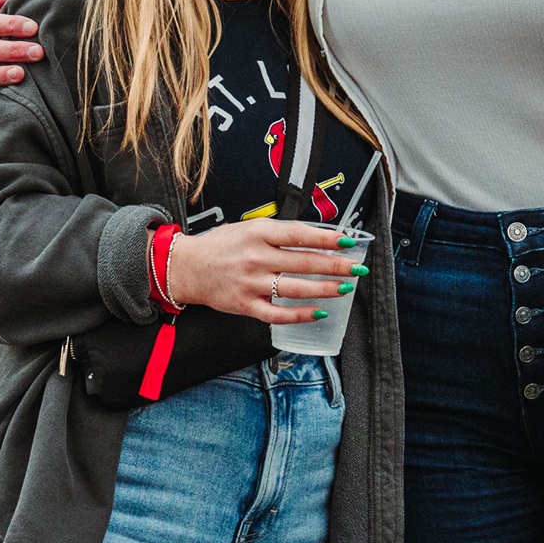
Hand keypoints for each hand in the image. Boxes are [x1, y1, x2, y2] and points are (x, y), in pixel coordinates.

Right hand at [165, 221, 364, 325]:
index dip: (327, 239)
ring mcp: (250, 283)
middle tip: (356, 267)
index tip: (347, 242)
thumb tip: (317, 237)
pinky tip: (319, 312)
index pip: (299, 234)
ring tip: (345, 288)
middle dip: (335, 266)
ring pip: (295, 288)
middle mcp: (255, 257)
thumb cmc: (220, 246)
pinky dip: (300, 314)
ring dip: (324, 289)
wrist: (187, 267)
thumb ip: (279, 233)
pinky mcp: (245, 304)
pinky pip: (277, 313)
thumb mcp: (249, 228)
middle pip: (303, 262)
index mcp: (258, 233)